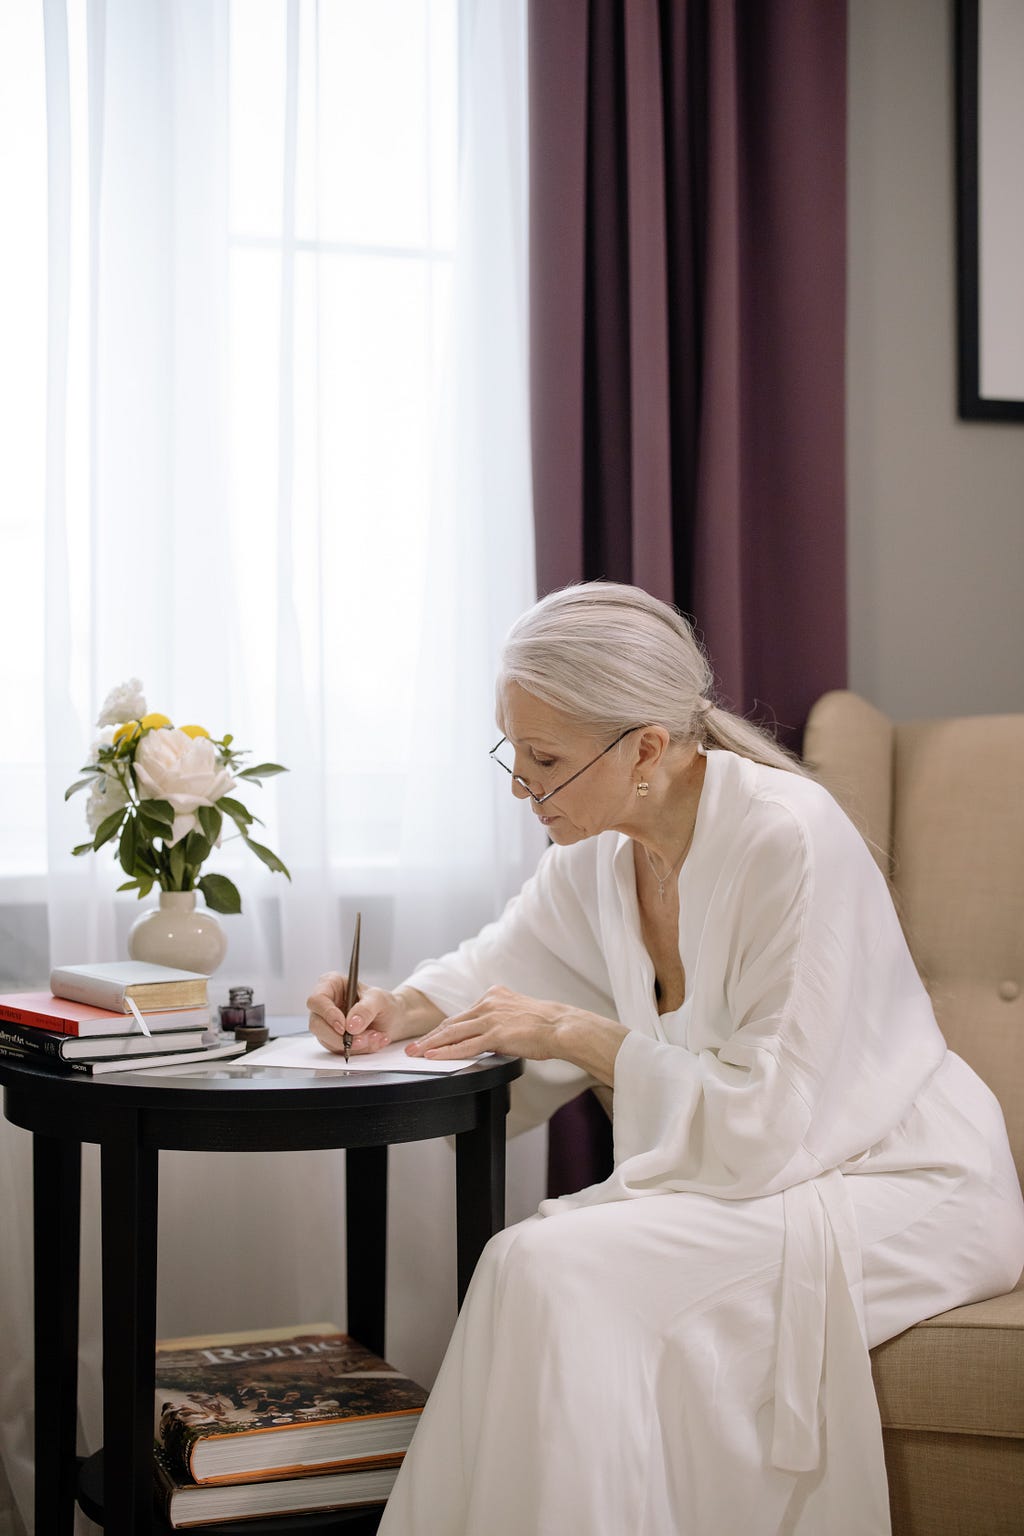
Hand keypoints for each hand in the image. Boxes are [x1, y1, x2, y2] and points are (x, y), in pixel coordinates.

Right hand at [306, 973, 400, 1056]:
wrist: (390, 1018)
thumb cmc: (381, 1002)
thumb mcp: (379, 999)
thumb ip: (366, 1009)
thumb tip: (351, 1025)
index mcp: (331, 984)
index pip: (317, 1000)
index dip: (328, 1014)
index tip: (344, 1027)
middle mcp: (324, 1004)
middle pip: (317, 1024)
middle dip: (341, 1037)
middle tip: (363, 1039)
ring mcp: (326, 1023)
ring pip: (328, 1040)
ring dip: (354, 1044)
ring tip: (375, 1036)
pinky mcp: (332, 1039)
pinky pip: (339, 1050)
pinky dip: (358, 1049)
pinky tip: (373, 1041)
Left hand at [405, 986, 569, 1061]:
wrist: (561, 1026)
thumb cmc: (545, 1024)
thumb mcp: (517, 1011)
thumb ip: (499, 1017)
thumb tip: (488, 1032)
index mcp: (493, 996)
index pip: (461, 1015)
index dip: (443, 1028)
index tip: (430, 1037)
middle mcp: (489, 1004)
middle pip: (452, 1022)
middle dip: (430, 1036)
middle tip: (413, 1046)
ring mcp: (491, 1018)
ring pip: (453, 1032)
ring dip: (431, 1044)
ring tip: (416, 1053)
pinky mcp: (496, 1034)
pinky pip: (465, 1045)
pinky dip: (446, 1051)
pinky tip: (434, 1056)